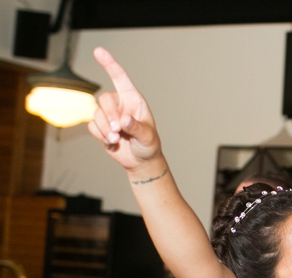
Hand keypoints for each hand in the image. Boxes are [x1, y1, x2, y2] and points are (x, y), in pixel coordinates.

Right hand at [87, 47, 161, 171]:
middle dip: (110, 116)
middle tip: (119, 131)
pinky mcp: (100, 126)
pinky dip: (100, 135)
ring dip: (105, 129)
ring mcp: (109, 115)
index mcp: (134, 100)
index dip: (109, 64)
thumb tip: (124, 119)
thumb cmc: (149, 145)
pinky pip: (92, 126)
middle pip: (104, 99)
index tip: (98, 51)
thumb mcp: (147, 137)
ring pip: (96, 114)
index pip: (120, 78)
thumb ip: (136, 127)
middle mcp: (120, 104)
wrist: (141, 161)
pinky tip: (112, 143)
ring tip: (117, 140)